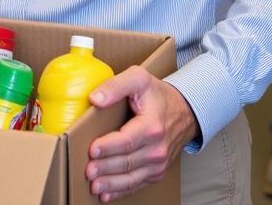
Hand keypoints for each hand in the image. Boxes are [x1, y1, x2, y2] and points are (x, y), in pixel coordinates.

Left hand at [85, 67, 198, 202]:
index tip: (92, 150)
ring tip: (94, 186)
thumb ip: (116, 86)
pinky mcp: (156, 171)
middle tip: (88, 171)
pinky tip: (106, 194)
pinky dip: (121, 191)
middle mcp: (157, 148)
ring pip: (131, 178)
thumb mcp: (138, 78)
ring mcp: (158, 163)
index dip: (108, 147)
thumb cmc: (157, 95)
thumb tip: (94, 98)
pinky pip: (137, 184)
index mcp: (152, 126)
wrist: (183, 111)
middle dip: (105, 168)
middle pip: (126, 162)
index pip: (127, 140)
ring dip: (111, 184)